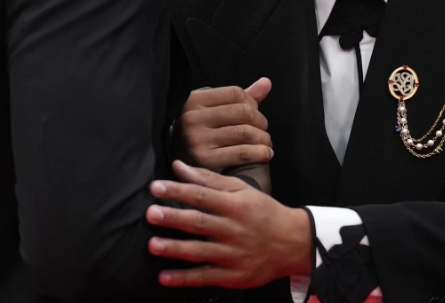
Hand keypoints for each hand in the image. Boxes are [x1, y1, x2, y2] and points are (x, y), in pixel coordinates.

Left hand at [147, 160, 311, 287]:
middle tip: (151, 214)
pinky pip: (206, 277)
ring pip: (200, 252)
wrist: (293, 243)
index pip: (202, 196)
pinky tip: (164, 277)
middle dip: (174, 218)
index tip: (156, 188)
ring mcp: (234, 255)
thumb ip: (209, 179)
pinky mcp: (234, 276)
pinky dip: (184, 278)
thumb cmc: (263, 212)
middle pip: (199, 223)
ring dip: (175, 249)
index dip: (178, 191)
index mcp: (235, 205)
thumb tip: (178, 166)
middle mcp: (234, 230)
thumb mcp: (242, 190)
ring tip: (152, 245)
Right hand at [175, 78, 272, 170]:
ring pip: (246, 132)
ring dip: (263, 138)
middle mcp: (192, 118)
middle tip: (262, 131)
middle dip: (261, 122)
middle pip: (244, 112)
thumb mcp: (214, 110)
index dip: (252, 103)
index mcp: (193, 100)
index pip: (236, 93)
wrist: (181, 164)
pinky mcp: (204, 160)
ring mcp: (197, 139)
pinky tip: (265, 154)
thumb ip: (241, 97)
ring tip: (265, 143)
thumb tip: (266, 82)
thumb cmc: (201, 133)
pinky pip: (242, 153)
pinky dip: (260, 153)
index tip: (254, 114)